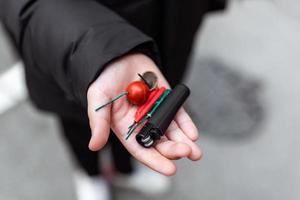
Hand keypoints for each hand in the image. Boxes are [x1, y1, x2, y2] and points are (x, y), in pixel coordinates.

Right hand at [87, 53, 201, 175]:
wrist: (119, 56)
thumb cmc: (105, 79)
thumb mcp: (98, 98)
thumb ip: (98, 122)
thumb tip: (94, 146)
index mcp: (126, 129)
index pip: (142, 149)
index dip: (155, 161)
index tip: (170, 170)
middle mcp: (143, 124)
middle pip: (160, 142)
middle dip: (173, 150)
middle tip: (186, 153)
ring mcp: (157, 112)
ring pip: (172, 131)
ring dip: (184, 142)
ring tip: (195, 151)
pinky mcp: (167, 100)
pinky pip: (178, 114)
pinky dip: (186, 124)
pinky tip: (193, 134)